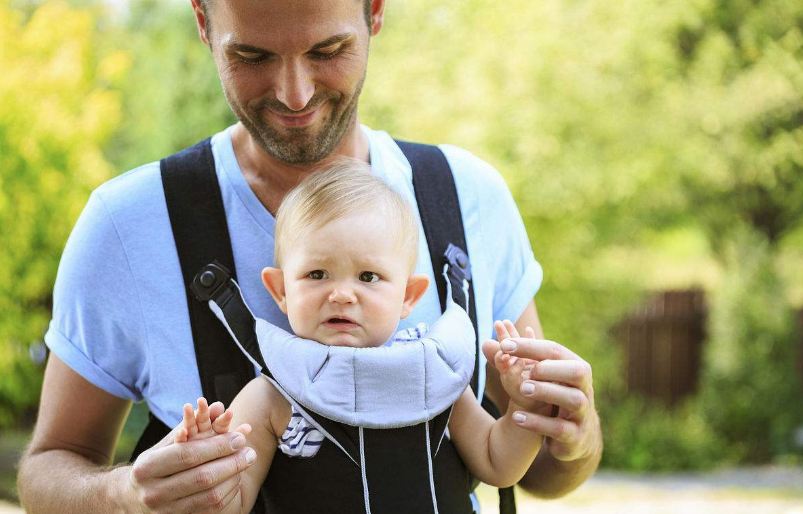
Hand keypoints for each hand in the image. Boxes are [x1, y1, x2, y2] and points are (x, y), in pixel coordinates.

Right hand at [126, 401, 255, 513]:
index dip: (217, 446)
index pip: (189, 455)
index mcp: (147, 467)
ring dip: (234, 478)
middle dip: (232, 463)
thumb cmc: (155, 463)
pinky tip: (235, 479)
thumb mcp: (166, 443)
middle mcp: (153, 492)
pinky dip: (228, 493)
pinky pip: (210, 508)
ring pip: (210, 496)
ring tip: (245, 464)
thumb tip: (221, 406)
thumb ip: (192, 425)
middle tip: (250, 452)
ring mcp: (165, 511)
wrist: (132, 498)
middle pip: (202, 477)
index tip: (239, 438)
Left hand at [483, 321, 597, 462]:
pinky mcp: (575, 435)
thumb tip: (485, 344)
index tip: (505, 345)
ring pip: (574, 399)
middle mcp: (584, 387)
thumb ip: (512, 361)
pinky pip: (560, 429)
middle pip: (576, 371)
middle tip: (527, 370)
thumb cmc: (551, 396)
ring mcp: (582, 412)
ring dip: (547, 392)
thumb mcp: (536, 377)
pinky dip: (538, 423)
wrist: (575, 435)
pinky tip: (517, 418)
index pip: (555, 350)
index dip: (530, 346)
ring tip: (523, 388)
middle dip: (550, 368)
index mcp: (574, 366)